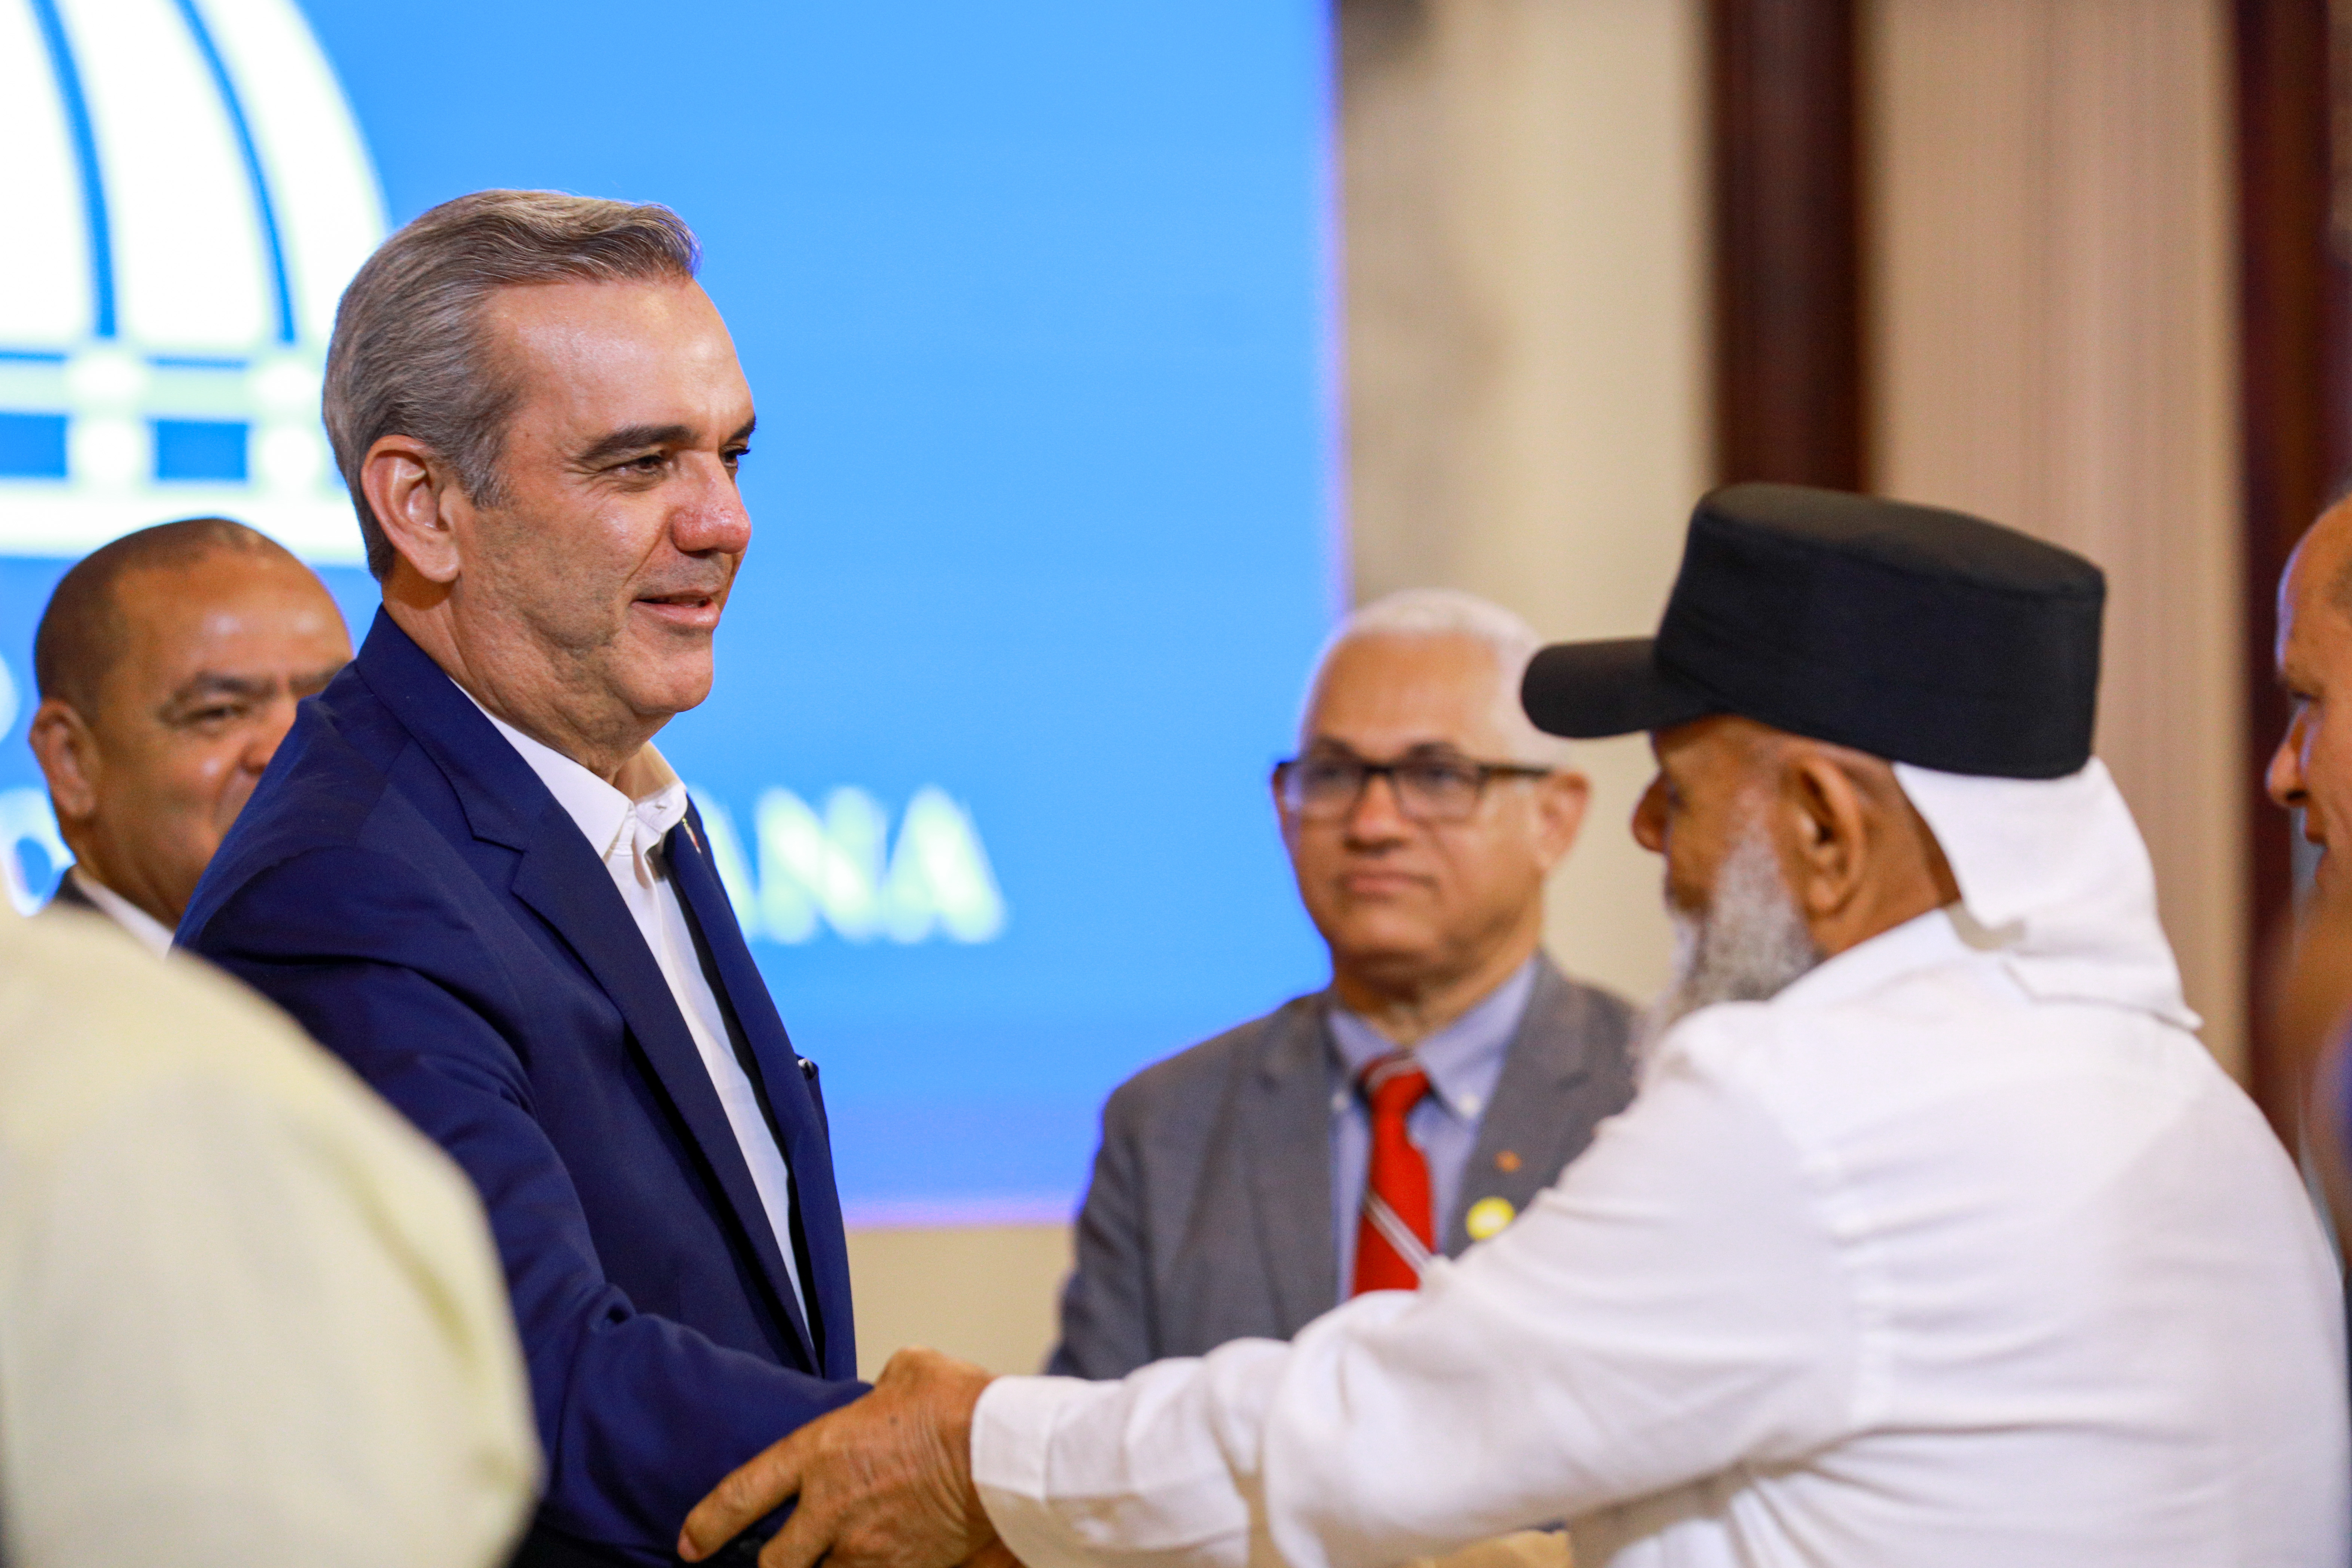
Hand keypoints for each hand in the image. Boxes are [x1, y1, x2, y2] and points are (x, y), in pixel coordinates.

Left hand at [679, 1347, 998, 1567]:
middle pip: (775, 1565)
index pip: (743, 1494)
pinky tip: (884, 1559)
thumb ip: (883, 1386)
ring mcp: (868, 1549)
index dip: (708, 1523)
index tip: (691, 1542)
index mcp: (823, 1453)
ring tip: (833, 1558)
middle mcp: (833, 1509)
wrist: (1004, 1457)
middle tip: (773, 1561)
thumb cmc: (961, 1408)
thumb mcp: (911, 1371)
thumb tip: (888, 1392)